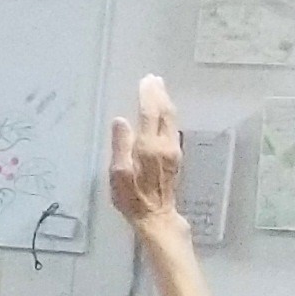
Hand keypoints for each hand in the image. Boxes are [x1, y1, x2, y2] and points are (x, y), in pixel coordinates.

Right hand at [108, 74, 185, 232]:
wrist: (157, 216)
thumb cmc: (131, 198)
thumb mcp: (118, 174)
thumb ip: (120, 146)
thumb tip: (121, 121)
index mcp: (148, 147)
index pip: (149, 114)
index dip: (146, 96)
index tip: (144, 81)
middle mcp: (165, 144)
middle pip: (164, 112)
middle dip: (159, 94)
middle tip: (153, 79)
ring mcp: (173, 150)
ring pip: (171, 119)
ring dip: (165, 102)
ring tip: (159, 88)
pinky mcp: (176, 156)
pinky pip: (173, 127)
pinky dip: (168, 114)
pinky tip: (164, 112)